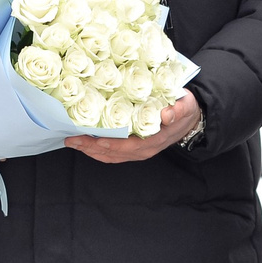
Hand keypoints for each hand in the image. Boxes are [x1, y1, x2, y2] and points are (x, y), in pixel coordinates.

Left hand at [67, 90, 200, 163]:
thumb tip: (166, 115)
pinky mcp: (134, 149)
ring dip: (90, 151)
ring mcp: (138, 151)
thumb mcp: (185, 106)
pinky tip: (86, 143)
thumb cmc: (185, 110)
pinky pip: (113, 154)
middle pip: (114, 154)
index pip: (128, 146)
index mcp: (154, 140)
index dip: (110, 144)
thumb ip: (178, 110)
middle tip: (71, 140)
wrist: (190, 119)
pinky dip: (97, 150)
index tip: (93, 139)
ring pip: (111, 156)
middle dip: (91, 148)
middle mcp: (144, 150)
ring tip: (73, 142)